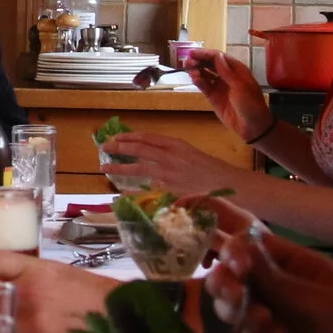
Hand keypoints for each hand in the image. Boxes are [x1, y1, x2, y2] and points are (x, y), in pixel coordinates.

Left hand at [100, 131, 245, 195]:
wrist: (228, 184)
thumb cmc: (211, 170)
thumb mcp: (189, 154)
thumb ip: (169, 154)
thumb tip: (149, 156)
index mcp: (176, 144)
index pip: (147, 138)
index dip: (129, 137)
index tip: (116, 137)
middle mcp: (171, 156)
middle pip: (139, 149)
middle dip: (119, 147)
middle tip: (104, 147)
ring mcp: (170, 173)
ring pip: (139, 167)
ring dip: (119, 167)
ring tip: (105, 167)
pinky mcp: (171, 189)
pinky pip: (147, 190)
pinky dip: (133, 193)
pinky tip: (121, 195)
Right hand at [184, 50, 273, 141]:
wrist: (252, 126)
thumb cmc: (251, 104)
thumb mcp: (240, 86)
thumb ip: (226, 71)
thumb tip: (217, 55)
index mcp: (237, 70)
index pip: (219, 57)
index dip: (206, 54)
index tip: (193, 52)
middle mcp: (227, 76)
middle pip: (211, 64)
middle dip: (199, 61)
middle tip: (187, 60)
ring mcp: (220, 87)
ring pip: (206, 75)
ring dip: (197, 70)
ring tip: (188, 68)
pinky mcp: (214, 98)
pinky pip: (204, 87)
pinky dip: (198, 81)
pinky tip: (194, 78)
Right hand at [196, 197, 332, 332]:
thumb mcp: (327, 304)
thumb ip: (278, 281)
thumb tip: (236, 245)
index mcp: (297, 264)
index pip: (251, 237)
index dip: (220, 225)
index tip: (191, 218)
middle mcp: (279, 286)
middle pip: (233, 271)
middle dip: (225, 276)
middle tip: (234, 290)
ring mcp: (274, 318)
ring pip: (234, 302)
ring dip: (233, 305)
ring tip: (255, 319)